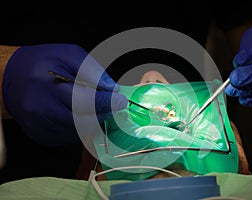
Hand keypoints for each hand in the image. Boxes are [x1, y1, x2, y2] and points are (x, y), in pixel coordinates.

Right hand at [2, 44, 127, 145]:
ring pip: (79, 132)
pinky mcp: (41, 135)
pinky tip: (80, 114)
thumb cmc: (42, 63)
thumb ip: (93, 71)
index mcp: (49, 86)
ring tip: (94, 107)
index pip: (85, 101)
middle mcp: (42, 110)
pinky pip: (69, 138)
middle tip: (112, 104)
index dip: (107, 103)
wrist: (12, 78)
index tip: (121, 101)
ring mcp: (40, 126)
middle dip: (103, 113)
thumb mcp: (69, 55)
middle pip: (84, 121)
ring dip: (94, 121)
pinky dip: (81, 127)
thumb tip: (113, 89)